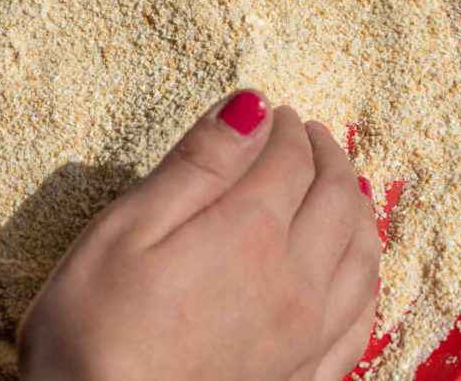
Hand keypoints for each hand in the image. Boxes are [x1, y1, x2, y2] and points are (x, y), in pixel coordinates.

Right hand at [18, 91, 379, 380]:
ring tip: (336, 186)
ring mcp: (307, 334)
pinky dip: (366, 274)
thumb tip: (252, 106)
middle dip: (328, 157)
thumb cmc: (95, 321)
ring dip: (354, 207)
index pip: (290, 161)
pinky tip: (353, 266)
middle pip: (337, 200)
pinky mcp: (302, 374)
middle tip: (309, 135)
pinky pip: (361, 316)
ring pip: (361, 255)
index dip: (286, 129)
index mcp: (250, 234)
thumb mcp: (129, 227)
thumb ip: (198, 164)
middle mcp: (295, 281)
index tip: (276, 113)